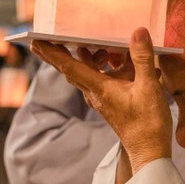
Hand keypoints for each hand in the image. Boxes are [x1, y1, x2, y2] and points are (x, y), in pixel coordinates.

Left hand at [31, 28, 172, 173]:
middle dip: (60, 53)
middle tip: (47, 38)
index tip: (34, 41)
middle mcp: (95, 94)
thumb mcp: (148, 86)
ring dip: (87, 59)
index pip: (69, 67)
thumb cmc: (147, 123)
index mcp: (99, 89)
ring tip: (93, 45)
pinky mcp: (111, 103)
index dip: (51, 52)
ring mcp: (102, 100)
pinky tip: (116, 62)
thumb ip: (141, 58)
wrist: (149, 151)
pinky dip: (102, 69)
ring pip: (87, 75)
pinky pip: (100, 81)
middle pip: (72, 70)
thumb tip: (138, 32)